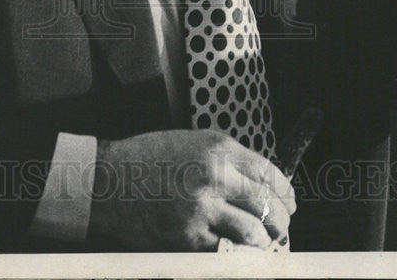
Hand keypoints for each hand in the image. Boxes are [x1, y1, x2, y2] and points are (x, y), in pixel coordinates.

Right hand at [88, 129, 295, 250]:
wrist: (107, 180)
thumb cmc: (148, 159)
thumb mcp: (193, 142)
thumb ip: (227, 160)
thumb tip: (260, 184)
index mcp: (219, 149)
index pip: (271, 174)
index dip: (286, 193)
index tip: (289, 202)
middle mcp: (215, 176)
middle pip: (268, 205)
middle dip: (281, 221)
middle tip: (281, 228)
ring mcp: (202, 208)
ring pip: (254, 233)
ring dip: (264, 241)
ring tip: (262, 243)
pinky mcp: (188, 237)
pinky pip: (227, 252)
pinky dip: (237, 254)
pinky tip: (237, 252)